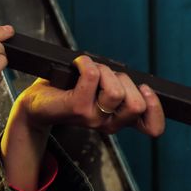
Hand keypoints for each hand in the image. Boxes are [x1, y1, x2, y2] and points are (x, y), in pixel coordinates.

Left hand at [15, 55, 165, 136]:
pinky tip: (77, 64)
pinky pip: (92, 76)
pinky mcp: (76, 107)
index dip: (156, 107)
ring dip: (104, 71)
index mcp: (118, 120)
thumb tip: (141, 83)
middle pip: (136, 104)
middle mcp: (108, 123)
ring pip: (115, 91)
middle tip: (105, 76)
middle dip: (124, 80)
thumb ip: (122, 90)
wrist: (35, 104)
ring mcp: (92, 117)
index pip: (153, 127)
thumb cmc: (69, 92)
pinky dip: (86, 62)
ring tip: (89, 70)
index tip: (146, 89)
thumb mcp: (101, 93)